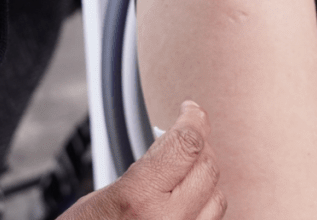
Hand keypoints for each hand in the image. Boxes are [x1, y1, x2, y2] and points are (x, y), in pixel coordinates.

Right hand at [57, 101, 225, 219]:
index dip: (193, 118)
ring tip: (184, 171)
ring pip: (218, 197)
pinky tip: (187, 201)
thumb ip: (141, 173)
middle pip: (208, 167)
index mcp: (139, 200)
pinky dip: (205, 208)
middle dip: (199, 147)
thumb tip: (169, 146)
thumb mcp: (98, 199)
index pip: (187, 144)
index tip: (191, 110)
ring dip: (206, 178)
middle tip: (183, 138)